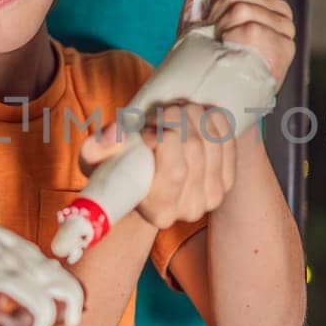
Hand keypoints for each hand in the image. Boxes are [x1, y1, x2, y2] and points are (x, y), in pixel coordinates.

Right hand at [78, 101, 237, 228]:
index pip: (175, 170)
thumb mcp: (99, 160)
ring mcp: (214, 195)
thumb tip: (107, 139)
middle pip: (194, 148)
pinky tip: (196, 118)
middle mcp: (191, 210)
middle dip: (176, 119)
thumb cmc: (121, 168)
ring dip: (192, 115)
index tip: (147, 127)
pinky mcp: (228, 178)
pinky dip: (212, 119)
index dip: (162, 137)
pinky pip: (227, 137)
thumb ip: (96, 150)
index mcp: (160, 212)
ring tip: (175, 113)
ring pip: (212, 139)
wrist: (149, 175)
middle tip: (161, 113)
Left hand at [178, 0, 296, 86]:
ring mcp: (285, 30)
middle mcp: (281, 11)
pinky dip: (232, 40)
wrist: (213, 90)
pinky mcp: (283, 49)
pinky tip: (233, 52)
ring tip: (222, 46)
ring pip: (241, 7)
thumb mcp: (208, 8)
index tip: (209, 19)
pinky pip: (249, 28)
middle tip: (214, 37)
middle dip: (214, 15)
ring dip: (221, 30)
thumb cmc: (210, 49)